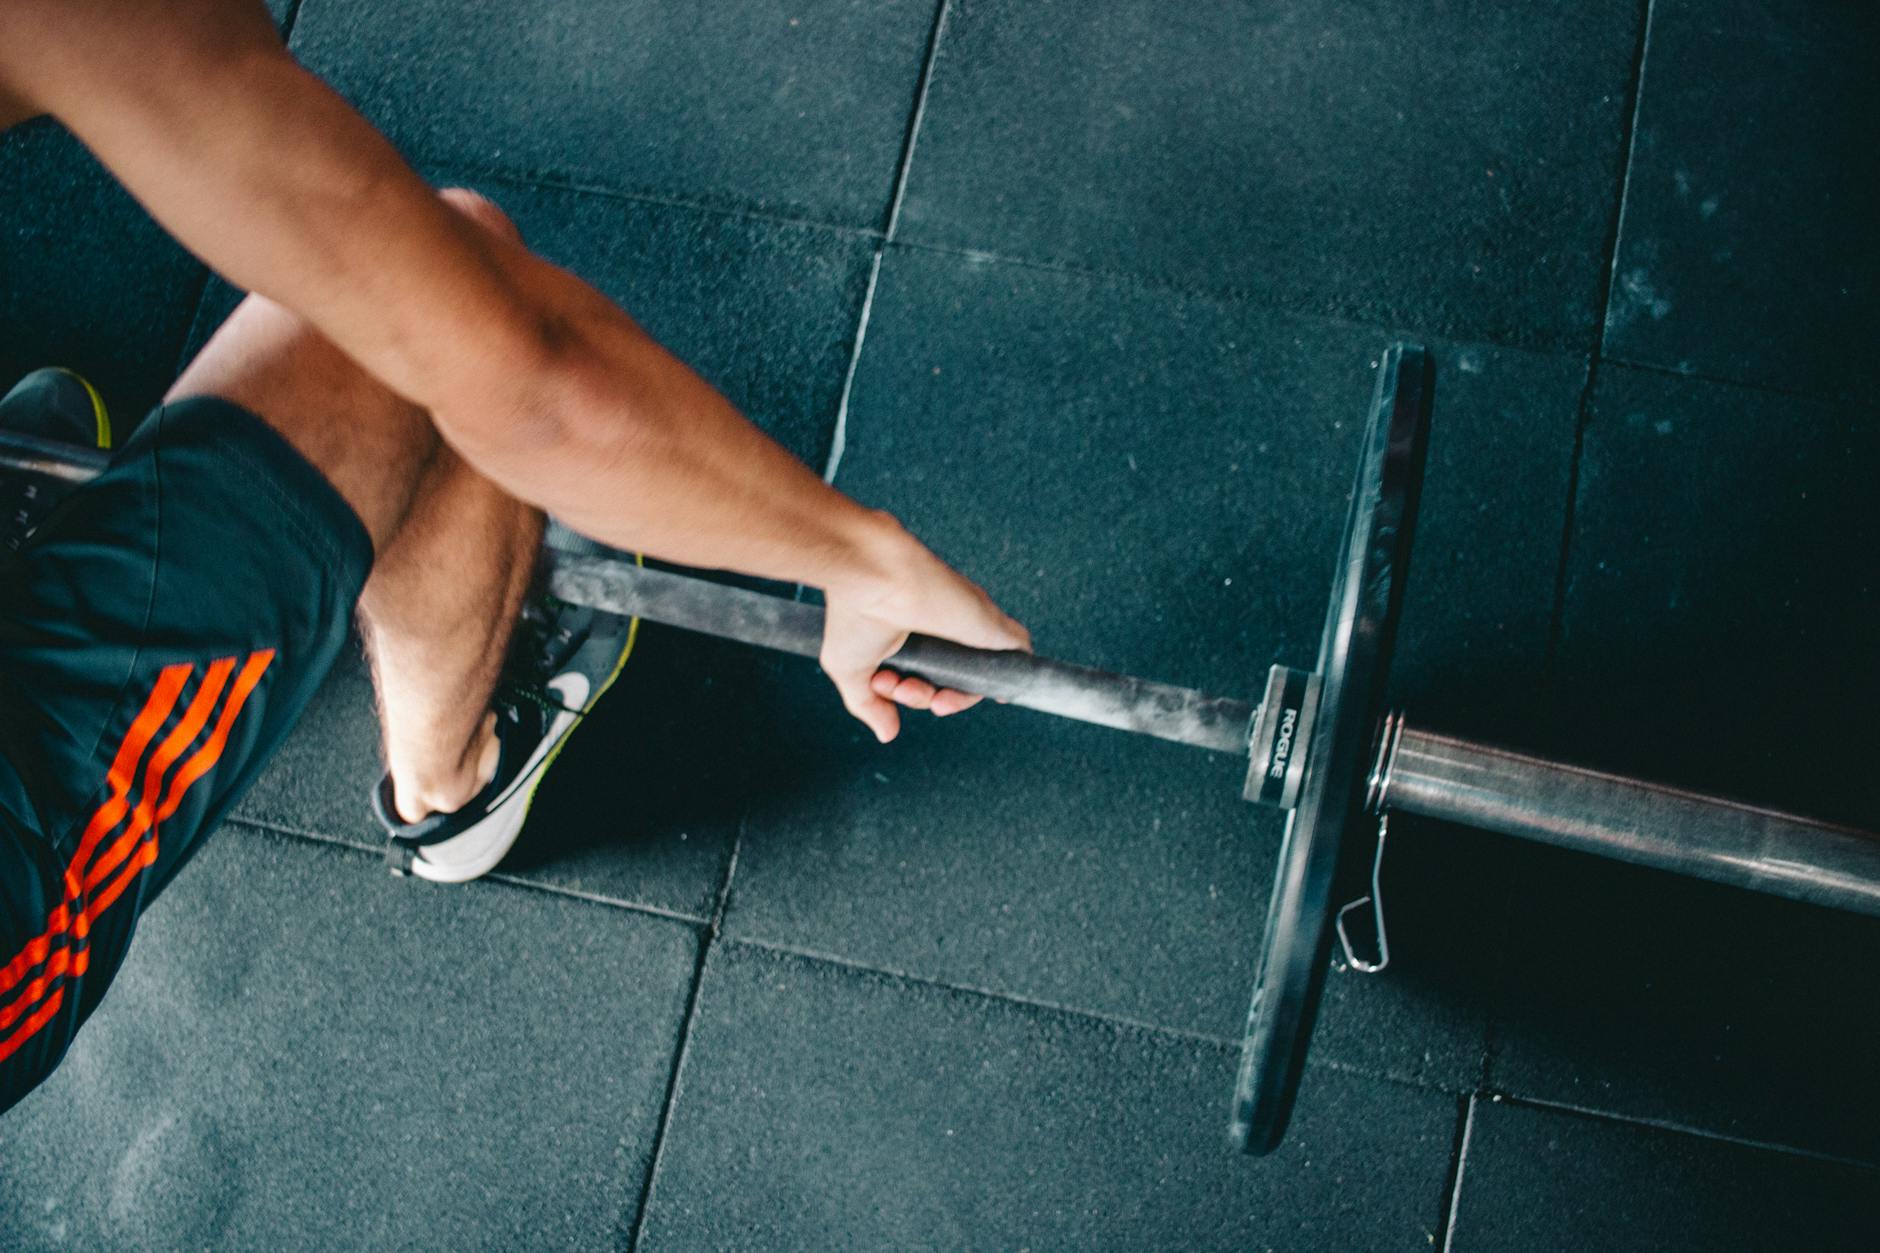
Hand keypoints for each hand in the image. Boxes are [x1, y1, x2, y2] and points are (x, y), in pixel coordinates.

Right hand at [820, 525, 1030, 742]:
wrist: (872, 574)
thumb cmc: (854, 613)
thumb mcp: (850, 669)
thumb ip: (869, 705)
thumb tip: (888, 732)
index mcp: (910, 637)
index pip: (925, 679)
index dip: (910, 694)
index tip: (886, 687)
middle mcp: (941, 631)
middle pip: (950, 681)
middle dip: (927, 699)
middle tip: (903, 691)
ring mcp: (967, 628)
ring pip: (976, 676)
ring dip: (954, 698)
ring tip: (923, 693)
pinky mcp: (991, 626)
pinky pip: (1015, 658)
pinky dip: (1011, 677)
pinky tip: (1001, 691)